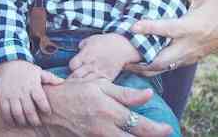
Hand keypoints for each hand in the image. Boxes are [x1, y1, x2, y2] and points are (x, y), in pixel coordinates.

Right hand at [0, 60, 63, 126]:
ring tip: (27, 123)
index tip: (48, 112)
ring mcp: (12, 95)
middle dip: (34, 120)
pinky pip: (5, 111)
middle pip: (29, 110)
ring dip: (23, 121)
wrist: (7, 63)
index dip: (45, 108)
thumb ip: (50, 78)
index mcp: (33, 85)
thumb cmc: (26, 69)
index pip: (40, 99)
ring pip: (17, 113)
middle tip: (38, 123)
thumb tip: (62, 82)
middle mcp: (22, 91)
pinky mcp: (3, 97)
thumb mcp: (38, 71)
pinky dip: (10, 119)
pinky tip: (14, 122)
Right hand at [43, 78, 172, 135]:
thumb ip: (125, 93)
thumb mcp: (99, 85)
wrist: (48, 109)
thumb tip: (148, 94)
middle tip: (165, 133)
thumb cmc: (74, 91)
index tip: (168, 128)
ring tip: (148, 136)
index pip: (140, 124)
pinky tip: (126, 135)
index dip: (158, 129)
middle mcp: (105, 128)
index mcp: (109, 110)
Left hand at [68, 33, 138, 80]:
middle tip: (76, 78)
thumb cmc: (106, 41)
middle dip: (74, 77)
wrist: (123, 46)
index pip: (72, 65)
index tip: (75, 66)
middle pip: (77, 76)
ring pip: (87, 82)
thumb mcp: (91, 39)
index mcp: (86, 54)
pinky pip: (98, 85)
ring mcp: (99, 72)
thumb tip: (78, 49)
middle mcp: (91, 64)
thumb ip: (82, 45)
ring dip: (84, 84)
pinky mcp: (108, 77)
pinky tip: (93, 85)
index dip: (72, 67)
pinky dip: (95, 86)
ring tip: (83, 84)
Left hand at [129, 0, 217, 75]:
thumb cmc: (216, 4)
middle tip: (120, 55)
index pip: (168, 29)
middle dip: (141, 60)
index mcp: (192, 27)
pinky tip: (138, 63)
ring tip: (123, 63)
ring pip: (163, 68)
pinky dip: (153, 68)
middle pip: (162, 60)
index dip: (150, 28)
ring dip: (143, 67)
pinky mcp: (189, 60)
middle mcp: (189, 45)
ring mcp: (189, 56)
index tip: (132, 26)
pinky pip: (168, 68)